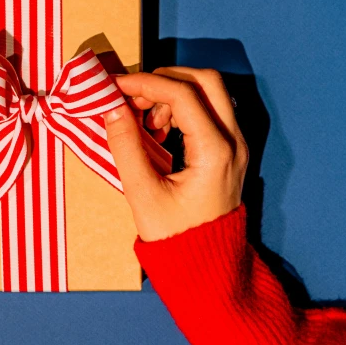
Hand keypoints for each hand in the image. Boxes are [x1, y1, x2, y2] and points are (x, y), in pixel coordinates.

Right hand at [103, 68, 247, 240]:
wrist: (206, 265)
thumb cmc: (174, 235)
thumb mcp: (142, 193)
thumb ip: (125, 146)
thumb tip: (110, 107)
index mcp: (215, 151)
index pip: (182, 94)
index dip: (145, 83)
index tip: (116, 85)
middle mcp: (233, 141)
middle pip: (206, 80)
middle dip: (165, 79)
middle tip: (134, 95)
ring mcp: (235, 144)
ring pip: (209, 92)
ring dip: (173, 93)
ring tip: (144, 119)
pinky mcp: (228, 149)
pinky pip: (209, 109)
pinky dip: (182, 107)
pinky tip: (158, 129)